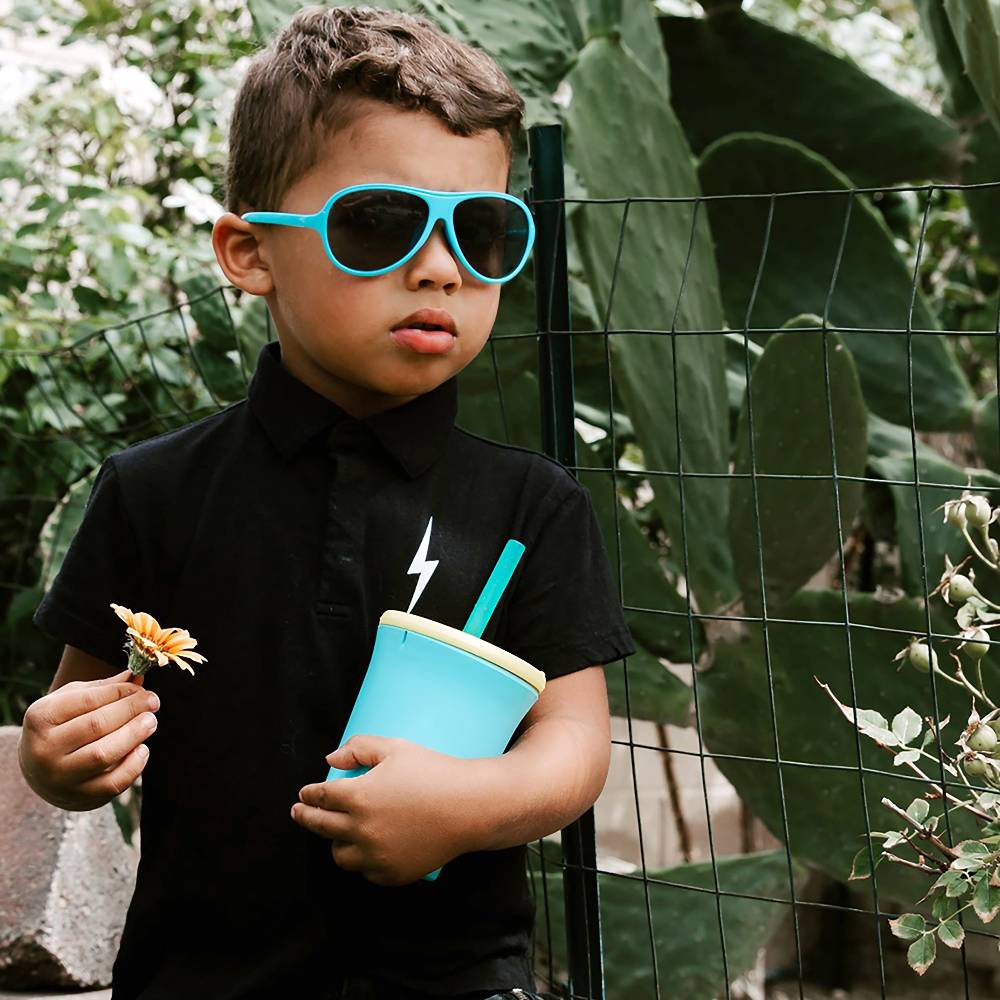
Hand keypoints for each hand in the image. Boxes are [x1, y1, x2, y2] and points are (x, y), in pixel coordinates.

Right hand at [18, 668, 159, 810]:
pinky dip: (134, 765)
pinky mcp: (79, 798)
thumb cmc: (61, 726)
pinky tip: (142, 749)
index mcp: (40, 718)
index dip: (120, 691)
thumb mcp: (71, 701)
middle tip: (152, 702)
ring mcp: (60, 777)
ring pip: (104, 754)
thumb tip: (136, 675)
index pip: (88, 699)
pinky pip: (113, 783)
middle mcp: (44, 749)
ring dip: (134, 735)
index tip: (141, 688)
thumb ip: (103, 689)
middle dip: (131, 710)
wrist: (40, 771)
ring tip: (150, 722)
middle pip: (97, 725)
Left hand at [292, 735, 485, 885]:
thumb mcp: (395, 747)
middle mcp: (360, 830)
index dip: (309, 794)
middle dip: (306, 817)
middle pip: (320, 826)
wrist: (469, 807)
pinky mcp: (392, 874)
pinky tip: (368, 848)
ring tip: (338, 833)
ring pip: (340, 855)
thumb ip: (358, 748)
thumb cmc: (433, 771)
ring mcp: (375, 856)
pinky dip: (363, 860)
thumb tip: (330, 760)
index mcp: (357, 797)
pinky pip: (366, 871)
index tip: (304, 794)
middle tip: (300, 813)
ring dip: (335, 841)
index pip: (319, 797)